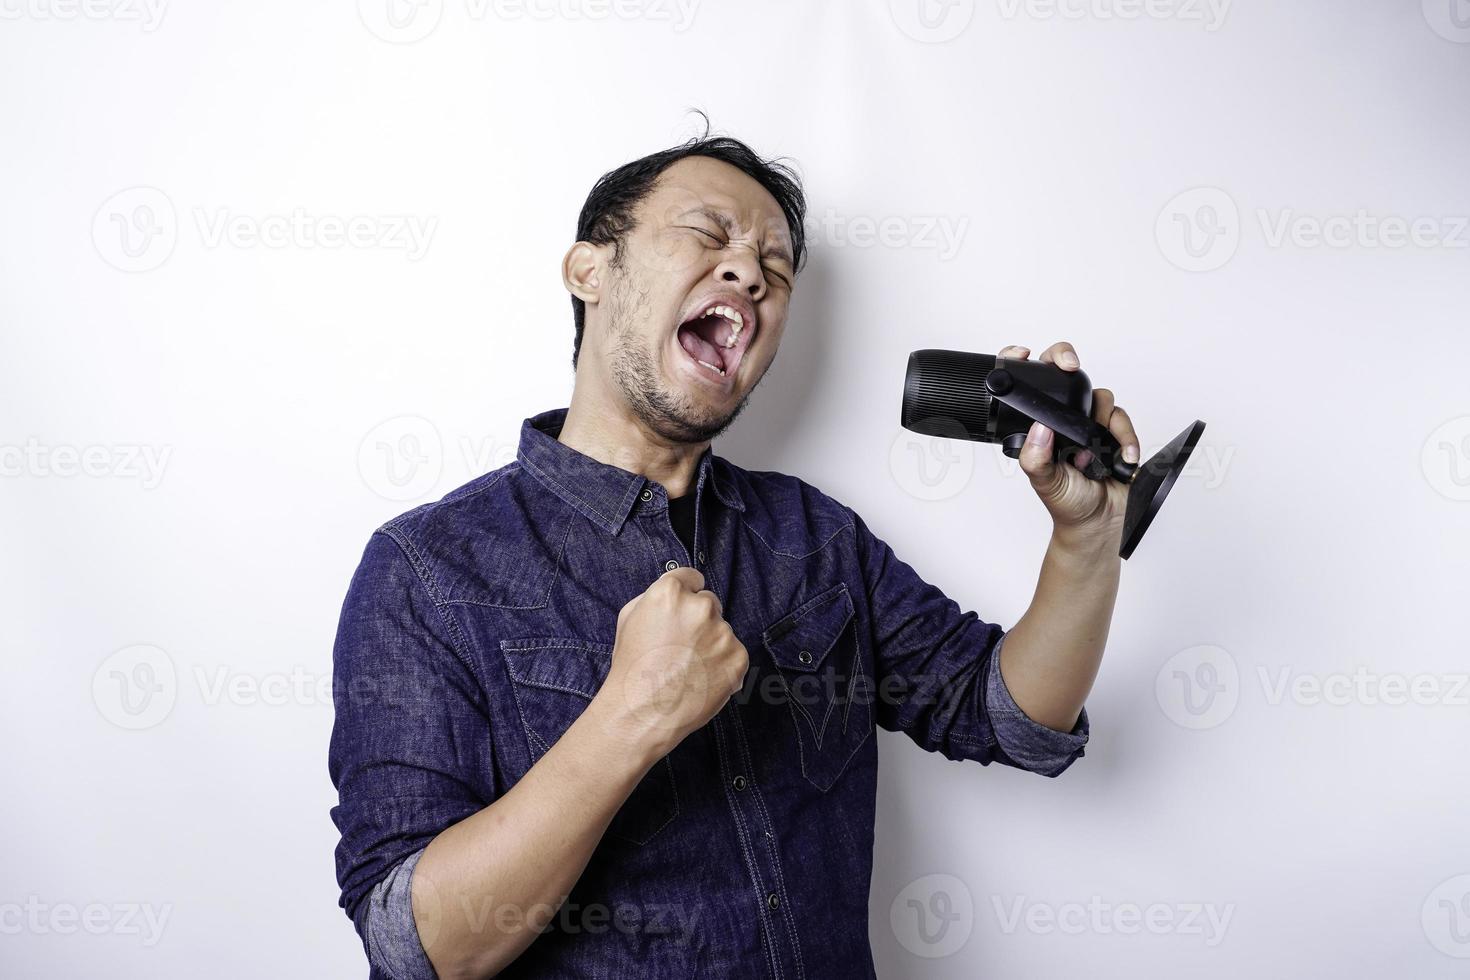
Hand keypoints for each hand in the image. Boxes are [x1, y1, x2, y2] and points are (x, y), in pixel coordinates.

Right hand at [597, 567, 749, 756]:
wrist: (643, 711)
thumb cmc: (632, 667)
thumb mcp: (629, 618)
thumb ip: (656, 597)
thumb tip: (677, 592)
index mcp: (671, 592)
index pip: (692, 577)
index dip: (685, 594)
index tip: (682, 610)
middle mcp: (701, 607)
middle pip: (709, 602)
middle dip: (699, 620)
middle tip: (680, 646)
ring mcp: (722, 633)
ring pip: (721, 630)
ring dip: (711, 643)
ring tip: (687, 668)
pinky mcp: (738, 658)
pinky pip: (734, 653)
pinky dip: (722, 664)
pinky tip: (700, 678)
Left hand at [999, 342, 1141, 544]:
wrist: (1100, 522)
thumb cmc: (1067, 502)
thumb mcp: (1045, 481)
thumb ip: (1037, 458)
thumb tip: (1039, 429)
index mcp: (1038, 427)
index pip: (1027, 386)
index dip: (1022, 362)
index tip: (1022, 354)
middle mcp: (1063, 420)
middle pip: (1068, 376)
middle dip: (1069, 363)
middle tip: (1071, 368)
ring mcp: (1089, 423)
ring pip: (1100, 397)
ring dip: (1102, 423)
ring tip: (1095, 455)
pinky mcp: (1114, 431)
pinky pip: (1122, 418)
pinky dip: (1125, 437)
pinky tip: (1123, 458)